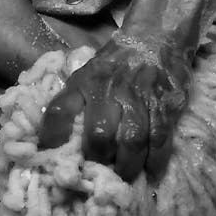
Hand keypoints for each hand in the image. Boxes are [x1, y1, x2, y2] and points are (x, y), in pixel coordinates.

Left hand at [38, 34, 191, 181]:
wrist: (156, 37)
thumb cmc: (116, 62)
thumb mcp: (88, 72)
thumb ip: (75, 100)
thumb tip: (56, 139)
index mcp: (84, 82)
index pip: (60, 110)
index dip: (52, 137)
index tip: (50, 156)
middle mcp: (109, 91)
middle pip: (99, 135)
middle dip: (98, 160)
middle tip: (98, 173)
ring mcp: (139, 98)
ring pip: (132, 141)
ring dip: (127, 166)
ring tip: (123, 177)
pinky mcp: (164, 105)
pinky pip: (160, 139)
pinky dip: (156, 161)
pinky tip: (151, 173)